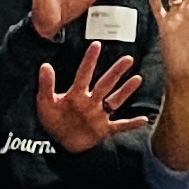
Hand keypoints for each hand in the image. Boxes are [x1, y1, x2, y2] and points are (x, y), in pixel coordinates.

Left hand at [34, 45, 150, 153]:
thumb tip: (45, 65)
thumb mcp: (45, 102)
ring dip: (126, 90)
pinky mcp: (103, 129)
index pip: (84, 74)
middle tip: (128, 58)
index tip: (97, 44)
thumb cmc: (53, 121)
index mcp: (76, 94)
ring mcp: (99, 115)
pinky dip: (131, 124)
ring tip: (137, 79)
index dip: (90, 59)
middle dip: (116, 71)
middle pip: (106, 83)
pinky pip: (120, 126)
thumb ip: (46, 85)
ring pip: (115, 100)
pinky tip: (143, 119)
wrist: (59, 143)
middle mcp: (91, 102)